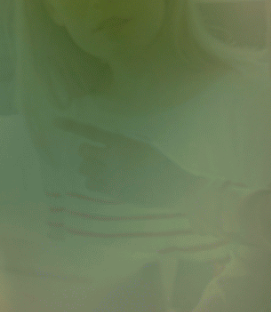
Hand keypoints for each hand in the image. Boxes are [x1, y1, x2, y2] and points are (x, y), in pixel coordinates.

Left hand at [55, 118, 204, 208]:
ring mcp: (109, 175)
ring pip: (84, 169)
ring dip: (91, 167)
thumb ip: (132, 141)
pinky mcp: (112, 190)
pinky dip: (94, 181)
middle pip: (83, 152)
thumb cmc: (170, 160)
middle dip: (88, 152)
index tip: (54, 120)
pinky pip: (91, 185)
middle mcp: (110, 158)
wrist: (176, 185)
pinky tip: (105, 181)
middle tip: (99, 154)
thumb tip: (119, 141)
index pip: (90, 131)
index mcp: (121, 143)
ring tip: (104, 168)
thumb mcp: (153, 143)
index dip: (71, 126)